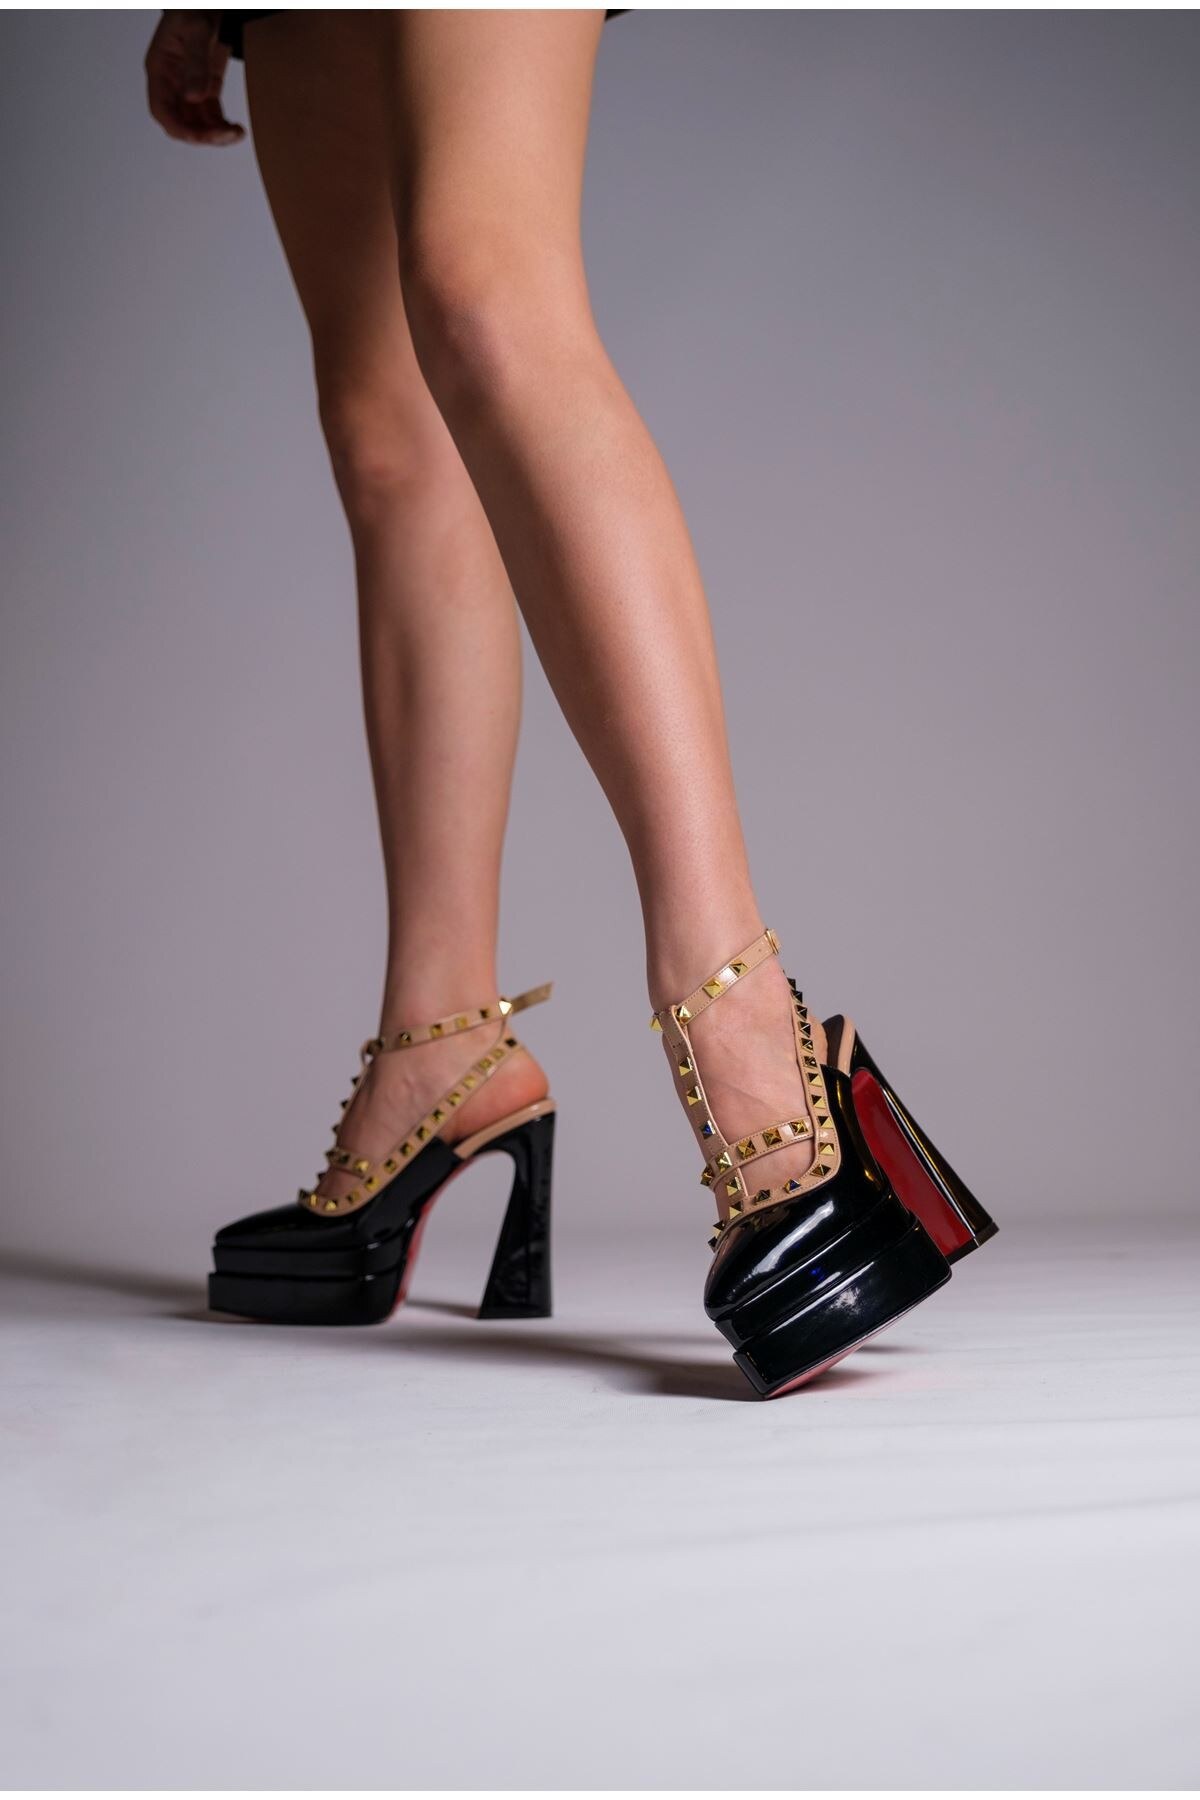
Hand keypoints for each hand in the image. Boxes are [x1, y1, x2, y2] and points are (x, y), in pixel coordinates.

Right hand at [145, 10, 245, 145]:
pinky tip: (236, 129)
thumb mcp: (196, 30)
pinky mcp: (206, 86)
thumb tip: (194, 97)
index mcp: (160, 70)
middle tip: (227, 135)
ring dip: (215, 133)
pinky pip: (211, 114)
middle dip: (202, 134)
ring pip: (197, 122)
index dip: (178, 128)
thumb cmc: (195, 7)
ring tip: (237, 133)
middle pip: (181, 122)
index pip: (162, 110)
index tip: (200, 137)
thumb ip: (196, 63)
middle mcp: (172, 83)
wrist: (208, 2)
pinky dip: (222, 124)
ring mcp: (189, 86)